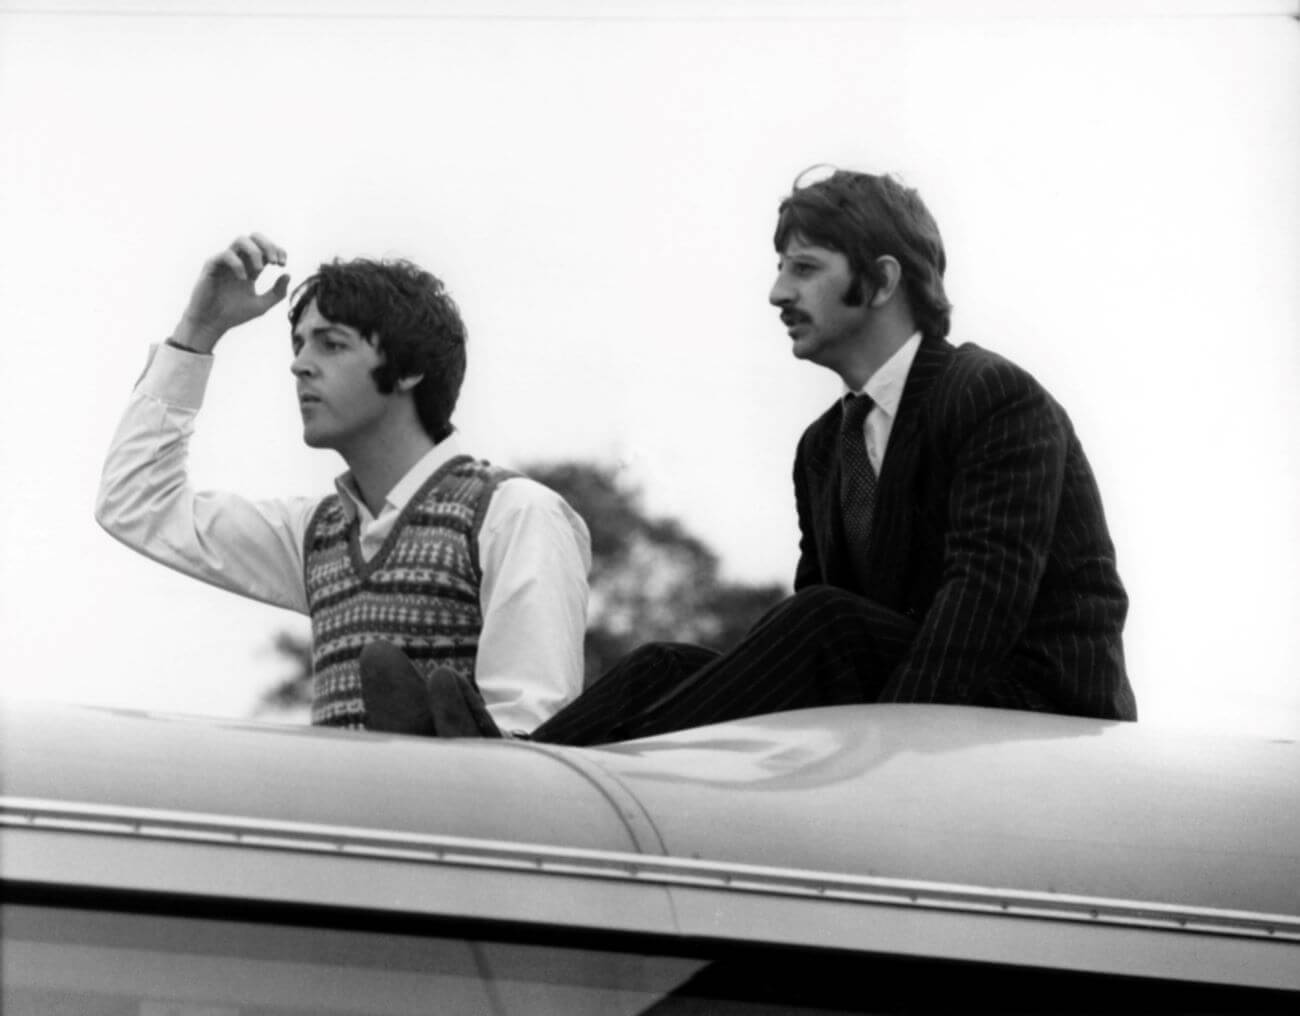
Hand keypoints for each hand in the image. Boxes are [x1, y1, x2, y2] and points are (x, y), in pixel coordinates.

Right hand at [172, 233, 290, 352]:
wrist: (211, 323)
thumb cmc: (234, 314)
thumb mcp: (262, 306)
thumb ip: (277, 292)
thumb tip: (288, 274)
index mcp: (251, 267)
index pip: (266, 248)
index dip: (278, 250)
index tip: (282, 264)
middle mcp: (239, 261)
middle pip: (254, 237)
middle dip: (268, 245)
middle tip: (274, 262)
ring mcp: (225, 261)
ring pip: (240, 240)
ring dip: (255, 251)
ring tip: (260, 269)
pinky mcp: (212, 266)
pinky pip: (226, 254)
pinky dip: (238, 264)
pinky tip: (243, 279)